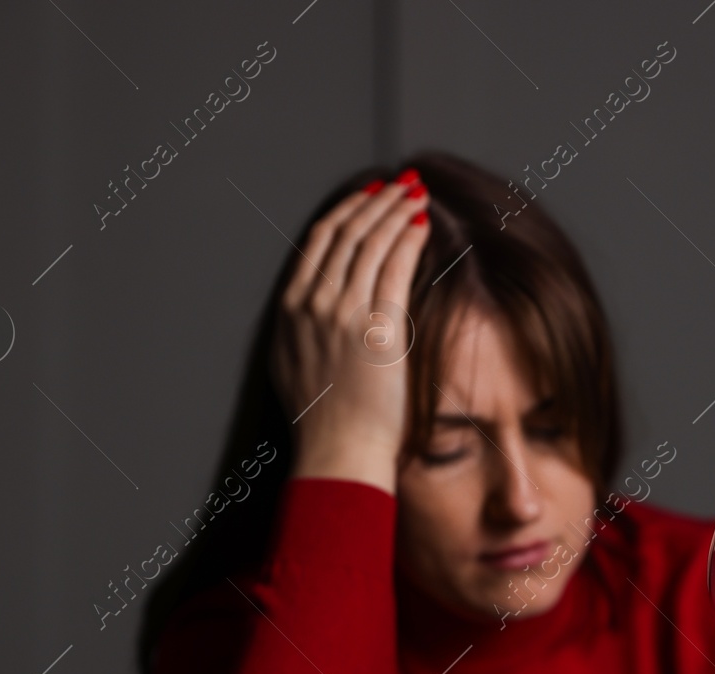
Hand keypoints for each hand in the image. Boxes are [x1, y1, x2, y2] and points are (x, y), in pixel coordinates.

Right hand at [270, 170, 431, 493]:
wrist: (337, 450)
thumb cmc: (324, 420)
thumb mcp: (294, 363)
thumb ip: (303, 327)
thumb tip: (315, 305)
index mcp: (291, 308)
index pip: (320, 241)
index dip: (348, 210)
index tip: (368, 194)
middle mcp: (313, 303)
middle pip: (347, 233)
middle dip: (376, 201)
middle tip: (400, 183)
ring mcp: (344, 314)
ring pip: (372, 244)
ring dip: (396, 211)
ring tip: (416, 193)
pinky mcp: (378, 329)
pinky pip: (395, 268)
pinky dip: (408, 238)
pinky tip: (423, 222)